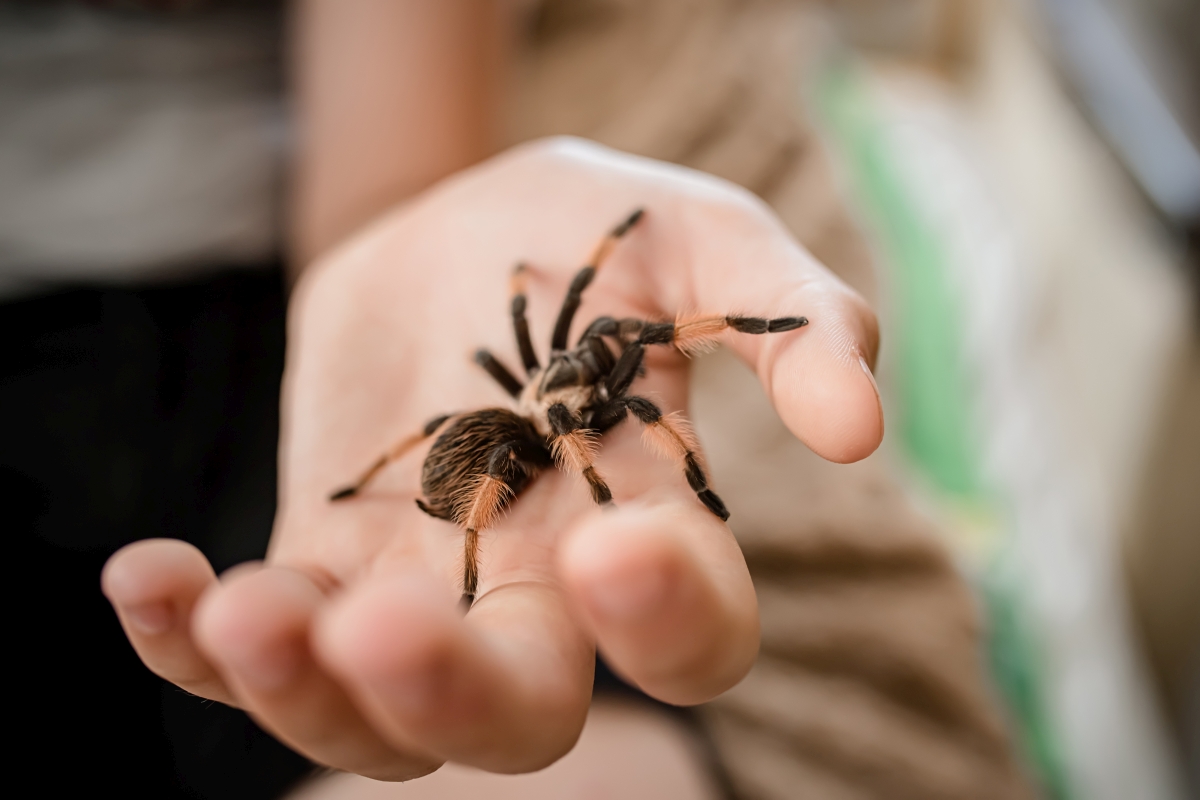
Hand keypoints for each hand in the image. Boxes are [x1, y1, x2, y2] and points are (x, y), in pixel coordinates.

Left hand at [101, 138, 881, 779]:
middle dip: (458, 693)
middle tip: (395, 623)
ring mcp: (423, 586)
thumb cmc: (603, 233)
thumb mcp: (702, 239)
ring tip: (250, 607)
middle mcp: (541, 592)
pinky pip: (259, 643)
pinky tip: (153, 577)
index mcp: (652, 529)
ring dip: (305, 690)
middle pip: (521, 715)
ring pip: (376, 716)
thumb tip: (860, 423)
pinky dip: (196, 638)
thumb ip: (788, 318)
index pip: (691, 637)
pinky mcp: (322, 562)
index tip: (614, 546)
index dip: (666, 621)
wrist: (462, 228)